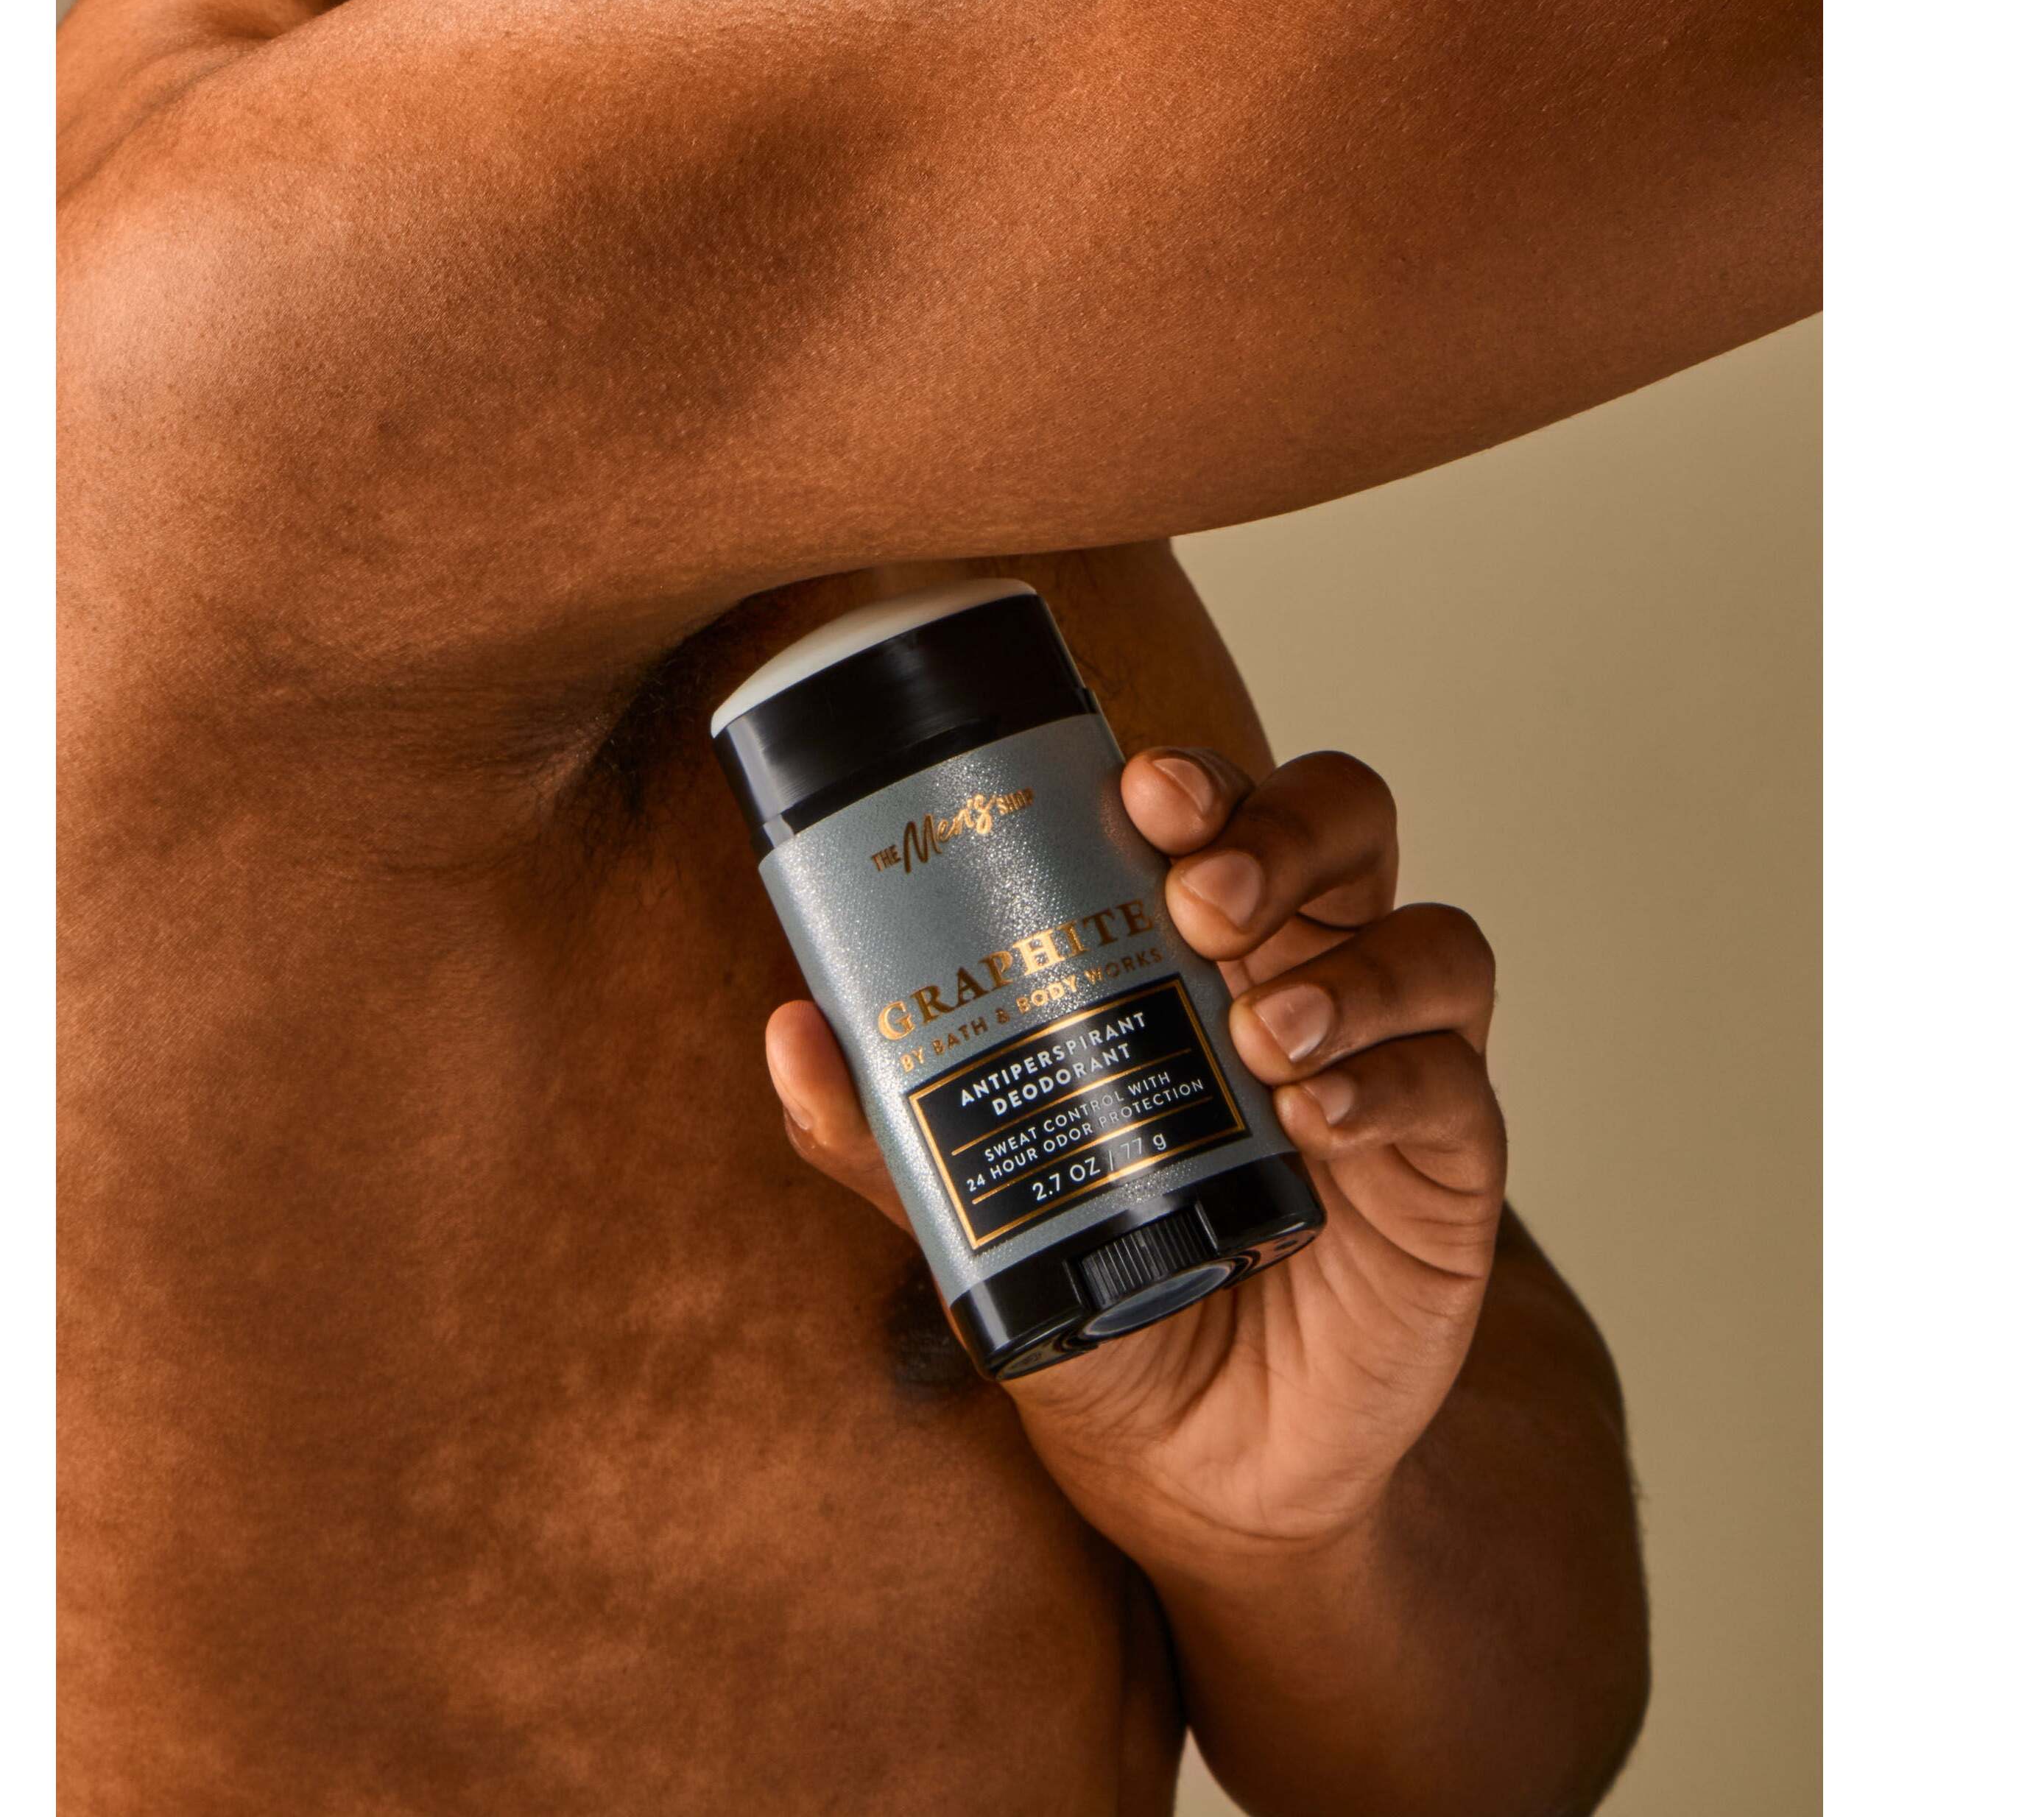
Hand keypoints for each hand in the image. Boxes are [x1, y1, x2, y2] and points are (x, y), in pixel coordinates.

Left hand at [763, 748, 1504, 1573]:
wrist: (1195, 1463)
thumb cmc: (1099, 1294)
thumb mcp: (978, 1211)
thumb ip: (885, 1132)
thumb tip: (790, 1032)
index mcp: (1199, 948)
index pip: (1222, 814)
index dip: (1198, 781)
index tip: (1142, 793)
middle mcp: (1306, 971)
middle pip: (1344, 827)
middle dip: (1279, 834)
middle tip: (1199, 899)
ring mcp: (1388, 1060)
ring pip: (1430, 940)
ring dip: (1348, 966)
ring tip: (1257, 1030)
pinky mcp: (1450, 1163)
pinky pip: (1453, 1083)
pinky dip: (1388, 1079)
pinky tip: (1312, 1117)